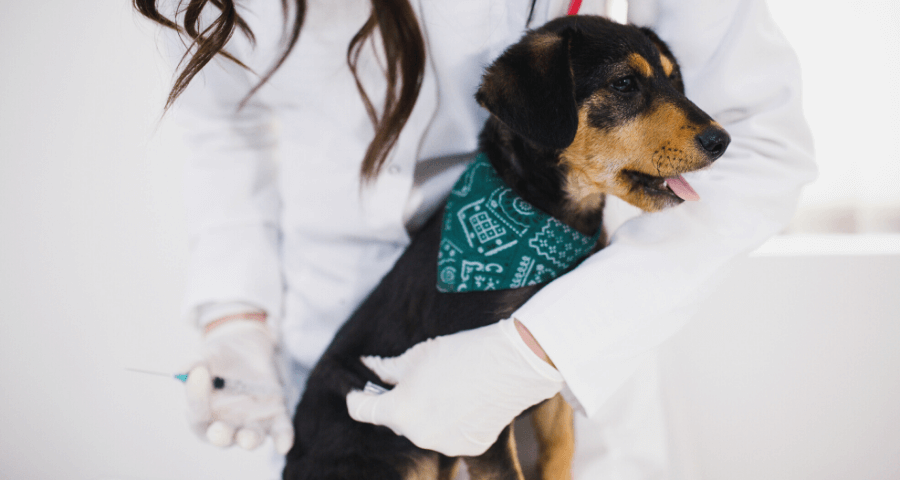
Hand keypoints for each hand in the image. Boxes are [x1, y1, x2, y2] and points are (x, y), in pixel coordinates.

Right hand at [184, 318, 292, 453]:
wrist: (247, 347)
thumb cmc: (220, 357)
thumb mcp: (206, 355)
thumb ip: (194, 363)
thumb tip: (182, 370)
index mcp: (203, 413)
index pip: (197, 414)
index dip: (195, 396)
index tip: (199, 372)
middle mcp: (227, 424)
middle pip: (222, 437)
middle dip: (220, 436)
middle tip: (219, 432)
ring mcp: (251, 422)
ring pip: (251, 438)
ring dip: (250, 440)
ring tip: (247, 440)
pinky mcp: (275, 415)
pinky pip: (280, 430)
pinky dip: (282, 438)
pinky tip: (284, 445)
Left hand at [345, 318, 563, 455]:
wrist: (511, 365)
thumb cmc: (461, 354)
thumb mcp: (416, 356)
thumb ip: (387, 368)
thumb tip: (369, 367)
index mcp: (399, 412)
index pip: (362, 410)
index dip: (356, 397)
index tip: (357, 390)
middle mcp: (418, 436)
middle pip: (395, 419)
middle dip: (398, 401)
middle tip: (412, 379)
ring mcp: (444, 446)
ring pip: (423, 428)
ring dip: (425, 412)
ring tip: (445, 387)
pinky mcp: (468, 448)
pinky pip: (448, 435)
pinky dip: (450, 421)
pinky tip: (464, 400)